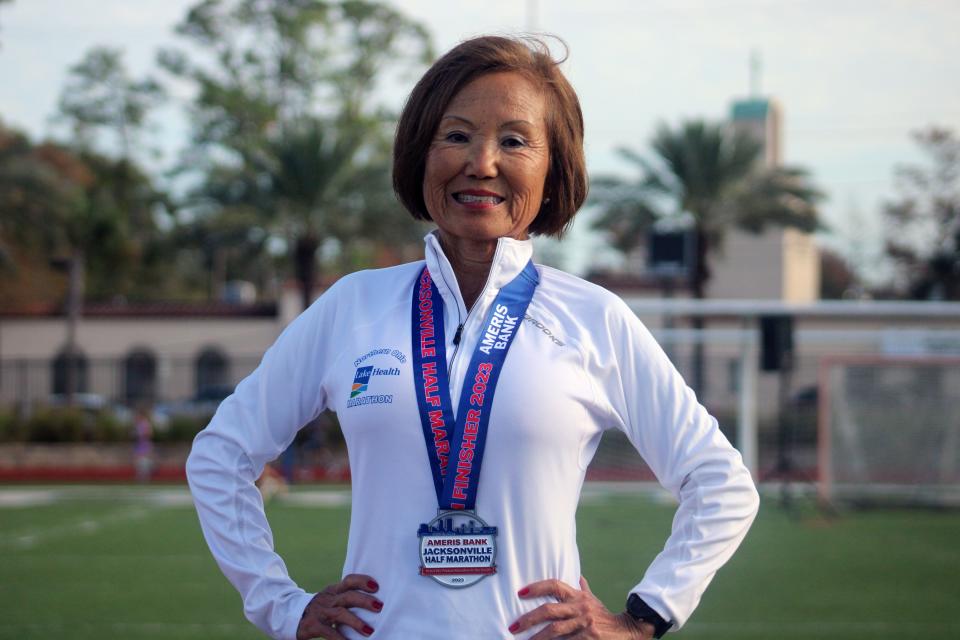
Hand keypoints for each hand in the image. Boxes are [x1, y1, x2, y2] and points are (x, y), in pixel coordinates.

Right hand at [296, 574, 382, 639]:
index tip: (376, 586)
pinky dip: (341, 639)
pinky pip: (329, 632)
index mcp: (333, 590)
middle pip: (348, 596)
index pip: (349, 580)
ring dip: (356, 622)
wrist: (291, 616)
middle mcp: (328, 599)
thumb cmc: (319, 608)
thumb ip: (346, 597)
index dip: (363, 581)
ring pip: (340, 613)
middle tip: (379, 607)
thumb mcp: (331, 598)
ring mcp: (320, 612)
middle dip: (364, 601)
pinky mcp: (313, 626)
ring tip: (369, 631)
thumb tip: (374, 602)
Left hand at [509, 576, 653, 638]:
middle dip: (529, 619)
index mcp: (578, 596)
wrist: (626, 630)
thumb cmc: (604, 615)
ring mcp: (584, 624)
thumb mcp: (593, 600)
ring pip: (555, 630)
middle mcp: (579, 608)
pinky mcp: (587, 639)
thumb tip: (578, 575)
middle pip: (549, 610)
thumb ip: (583, 588)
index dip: (537, 587)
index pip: (554, 586)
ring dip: (537, 638)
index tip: (520, 593)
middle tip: (514, 626)